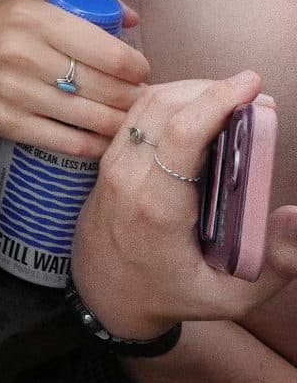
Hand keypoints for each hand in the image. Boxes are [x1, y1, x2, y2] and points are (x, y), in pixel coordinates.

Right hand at [0, 0, 149, 158]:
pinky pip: (67, 143)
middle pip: (105, 89)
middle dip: (133, 98)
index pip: (110, 54)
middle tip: (137, 98)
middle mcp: (22, 53)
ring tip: (125, 118)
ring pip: (90, 118)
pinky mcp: (5, 123)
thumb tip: (131, 19)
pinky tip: (102, 139)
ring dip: (118, 123)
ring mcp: (12, 91)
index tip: (140, 71)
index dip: (138, 67)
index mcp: (35, 17)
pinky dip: (93, 145)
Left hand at [72, 72, 296, 338]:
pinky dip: (170, 100)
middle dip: (211, 90)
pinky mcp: (108, 158)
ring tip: (233, 98)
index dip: (215, 101)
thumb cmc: (169, 294)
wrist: (104, 293)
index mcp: (156, 207)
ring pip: (146, 104)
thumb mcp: (230, 298)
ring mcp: (112, 164)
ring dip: (190, 90)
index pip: (180, 136)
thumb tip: (294, 215)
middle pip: (164, 108)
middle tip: (254, 94)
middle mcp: (127, 177)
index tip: (251, 84)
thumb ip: (273, 264)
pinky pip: (136, 114)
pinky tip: (200, 108)